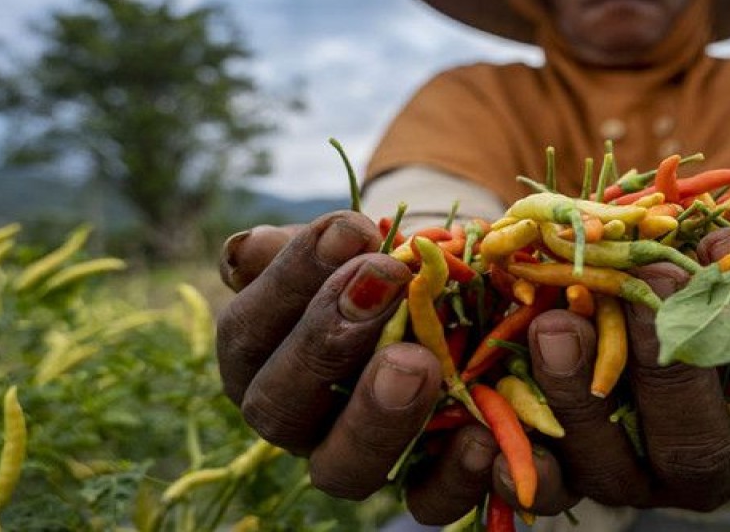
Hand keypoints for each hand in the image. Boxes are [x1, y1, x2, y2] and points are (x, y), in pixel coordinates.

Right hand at [215, 211, 580, 522]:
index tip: (351, 228)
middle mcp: (293, 422)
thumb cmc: (374, 265)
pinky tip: (480, 435)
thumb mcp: (340, 246)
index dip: (292, 279)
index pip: (249, 330)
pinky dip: (453, 474)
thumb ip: (300, 248)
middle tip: (384, 281)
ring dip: (378, 415)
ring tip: (417, 362)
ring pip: (343, 468)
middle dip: (329, 340)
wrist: (443, 292)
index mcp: (256, 359)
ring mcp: (351, 461)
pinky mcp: (418, 488)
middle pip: (281, 406)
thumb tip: (249, 248)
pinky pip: (426, 501)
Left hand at [526, 227, 729, 510]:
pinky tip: (487, 435)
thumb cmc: (700, 285)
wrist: (628, 316)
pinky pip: (545, 492)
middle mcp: (709, 469)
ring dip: (579, 396)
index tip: (726, 247)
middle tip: (649, 279)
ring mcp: (638, 483)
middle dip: (669, 362)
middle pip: (696, 446)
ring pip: (611, 471)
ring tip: (557, 326)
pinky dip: (520, 467)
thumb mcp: (729, 271)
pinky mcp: (573, 486)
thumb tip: (725, 240)